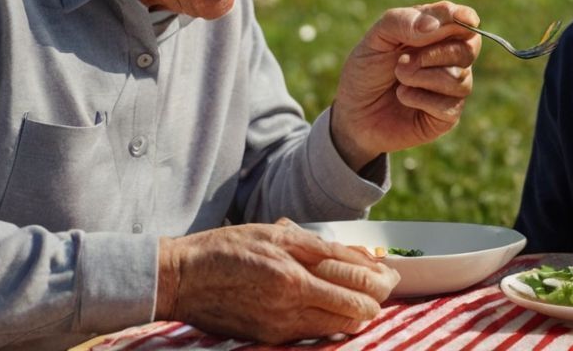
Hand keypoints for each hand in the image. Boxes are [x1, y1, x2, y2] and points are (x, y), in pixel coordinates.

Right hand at [155, 219, 398, 344]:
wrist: (183, 279)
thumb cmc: (228, 249)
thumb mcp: (275, 233)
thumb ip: (318, 247)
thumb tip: (358, 257)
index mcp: (294, 268)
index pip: (355, 276)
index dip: (379, 277)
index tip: (390, 275)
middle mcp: (292, 298)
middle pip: (354, 306)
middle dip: (375, 298)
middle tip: (384, 289)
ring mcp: (281, 322)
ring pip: (339, 325)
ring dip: (356, 314)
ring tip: (363, 301)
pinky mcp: (270, 338)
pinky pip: (314, 334)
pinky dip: (331, 323)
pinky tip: (334, 312)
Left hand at [330, 1, 480, 169]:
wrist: (352, 115)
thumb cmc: (366, 72)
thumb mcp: (377, 38)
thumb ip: (403, 21)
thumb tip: (435, 26)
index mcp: (436, 34)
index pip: (463, 22)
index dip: (464, 18)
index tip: (462, 19)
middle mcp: (449, 60)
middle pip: (468, 48)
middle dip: (434, 53)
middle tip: (402, 61)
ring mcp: (451, 88)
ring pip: (460, 78)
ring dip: (422, 77)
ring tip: (399, 79)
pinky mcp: (447, 116)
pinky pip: (449, 105)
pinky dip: (421, 98)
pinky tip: (403, 97)